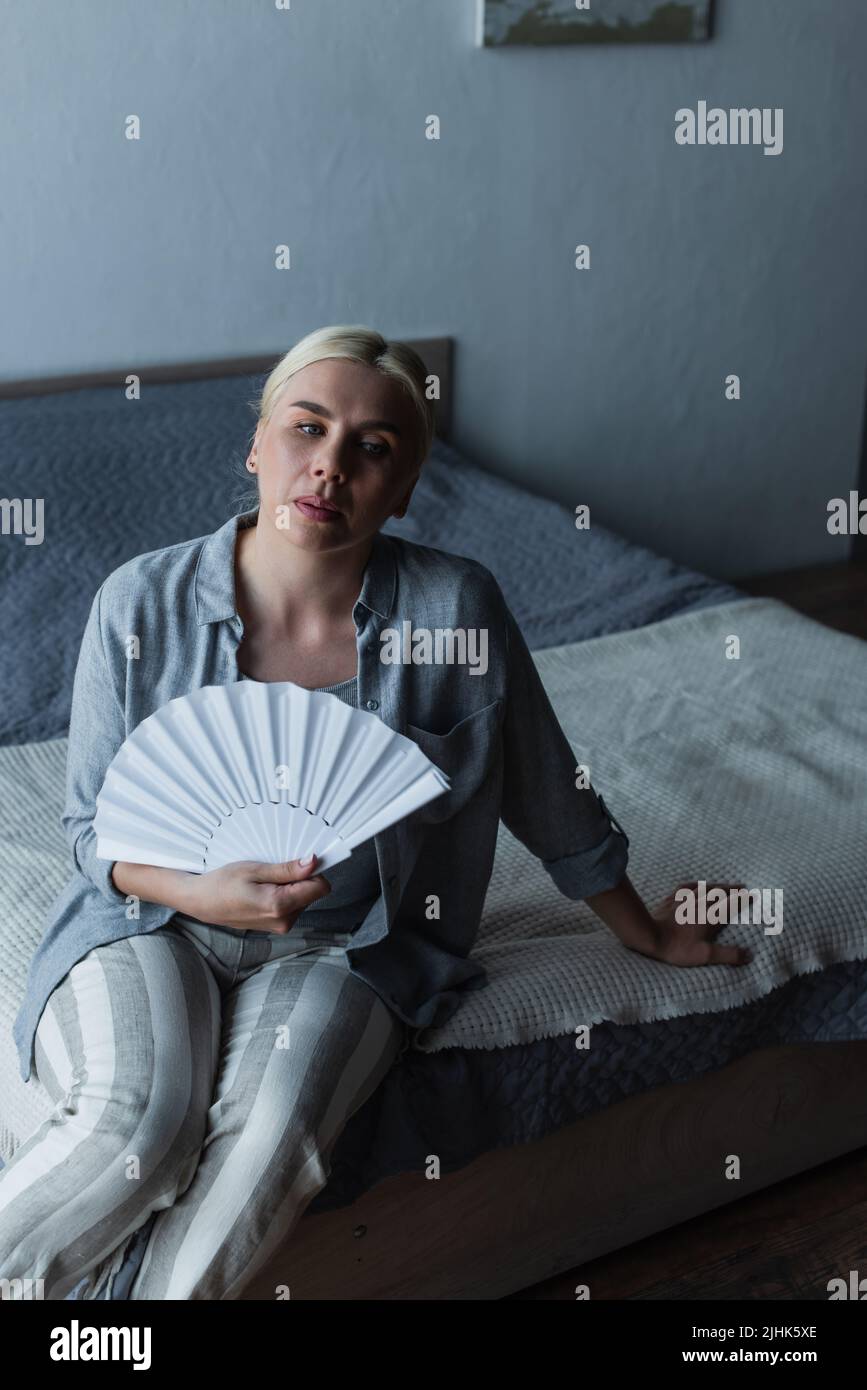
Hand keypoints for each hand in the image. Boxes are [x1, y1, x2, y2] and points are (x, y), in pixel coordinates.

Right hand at [182, 854, 331, 933]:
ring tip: (263, 881)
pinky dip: (283, 895)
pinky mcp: (276, 926)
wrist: (202, 902)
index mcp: (279, 906)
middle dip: (299, 878)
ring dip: (289, 887)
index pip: (320, 887)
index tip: (300, 861)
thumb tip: (313, 863)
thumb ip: (287, 869)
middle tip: (272, 871)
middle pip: (311, 893)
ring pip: (302, 899)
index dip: (314, 871)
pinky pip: (292, 905)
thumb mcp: (255, 870)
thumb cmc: (223, 883)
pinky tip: (263, 890)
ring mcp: (280, 926)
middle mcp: (283, 921)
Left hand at [648, 881, 751, 967]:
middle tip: (743, 888)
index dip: (743, 899)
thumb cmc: (678, 947)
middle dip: (733, 890)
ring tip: (725, 885)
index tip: (752, 895)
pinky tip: (697, 885)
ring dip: (718, 886)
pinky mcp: (672, 899)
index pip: (731, 904)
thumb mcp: (706, 955)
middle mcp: (701, 904)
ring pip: (705, 888)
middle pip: (720, 892)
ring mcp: (685, 899)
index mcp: (711, 916)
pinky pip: (687, 887)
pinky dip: (696, 885)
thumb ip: (729, 955)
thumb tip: (750, 955)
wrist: (649, 935)